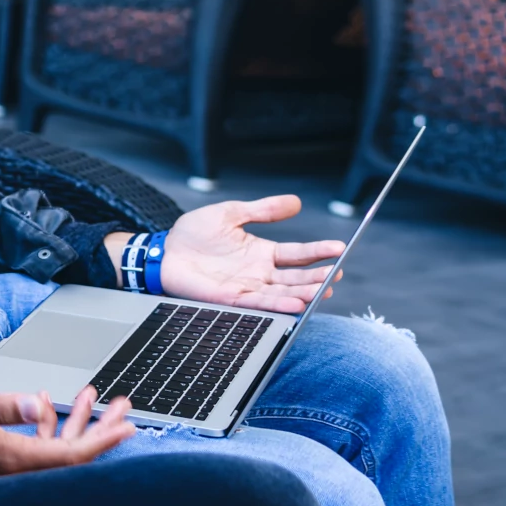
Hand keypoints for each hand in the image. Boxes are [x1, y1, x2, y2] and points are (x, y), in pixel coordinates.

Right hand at [0, 386, 135, 483]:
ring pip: (55, 448)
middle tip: (124, 407)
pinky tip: (43, 401)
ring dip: (77, 423)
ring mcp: (5, 464)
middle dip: (100, 429)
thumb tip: (39, 404)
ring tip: (95, 397)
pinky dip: (47, 423)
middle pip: (71, 455)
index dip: (103, 441)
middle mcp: (12, 468)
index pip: (71, 458)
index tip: (128, 425)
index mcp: (8, 461)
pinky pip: (33, 444)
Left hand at [152, 196, 346, 311]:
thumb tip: (295, 201)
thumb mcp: (230, 214)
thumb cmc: (193, 234)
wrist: (164, 251)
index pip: (297, 254)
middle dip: (318, 276)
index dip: (319, 251)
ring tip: (324, 289)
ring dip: (304, 292)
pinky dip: (279, 304)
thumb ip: (262, 210)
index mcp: (262, 252)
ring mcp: (247, 286)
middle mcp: (259, 272)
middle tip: (338, 272)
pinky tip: (297, 304)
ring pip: (283, 292)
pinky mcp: (232, 299)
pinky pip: (260, 303)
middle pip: (296, 277)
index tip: (340, 248)